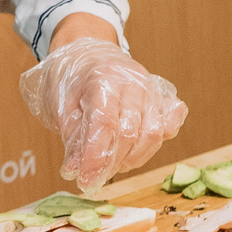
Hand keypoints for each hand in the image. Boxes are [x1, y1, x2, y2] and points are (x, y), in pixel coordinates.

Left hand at [18, 37, 186, 191]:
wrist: (87, 51)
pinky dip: (160, 138)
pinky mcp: (161, 96)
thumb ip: (72, 137)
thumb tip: (75, 170)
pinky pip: (172, 121)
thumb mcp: (60, 104)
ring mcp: (151, 89)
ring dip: (133, 157)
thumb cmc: (72, 77)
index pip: (105, 124)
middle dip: (111, 162)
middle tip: (93, 178)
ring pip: (153, 133)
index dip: (96, 157)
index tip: (85, 180)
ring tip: (112, 164)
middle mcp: (133, 82)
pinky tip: (138, 148)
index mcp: (103, 79)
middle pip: (130, 132)